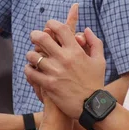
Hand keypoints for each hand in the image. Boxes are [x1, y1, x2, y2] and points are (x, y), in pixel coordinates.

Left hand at [24, 4, 105, 118]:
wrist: (92, 106)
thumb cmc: (96, 82)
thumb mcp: (100, 60)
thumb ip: (94, 42)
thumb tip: (86, 29)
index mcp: (75, 51)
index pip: (60, 28)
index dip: (51, 23)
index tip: (48, 26)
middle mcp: (64, 59)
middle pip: (42, 38)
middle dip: (35, 35)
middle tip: (33, 37)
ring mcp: (54, 71)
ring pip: (33, 56)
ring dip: (31, 54)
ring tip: (32, 56)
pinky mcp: (48, 84)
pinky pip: (31, 73)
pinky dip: (28, 70)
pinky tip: (31, 70)